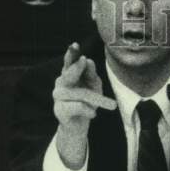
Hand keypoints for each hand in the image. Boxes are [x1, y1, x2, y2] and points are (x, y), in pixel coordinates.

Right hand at [52, 42, 116, 168]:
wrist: (79, 125)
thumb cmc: (87, 102)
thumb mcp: (94, 87)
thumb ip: (91, 74)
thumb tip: (88, 61)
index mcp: (69, 74)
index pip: (69, 61)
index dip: (71, 54)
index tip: (75, 45)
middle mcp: (61, 82)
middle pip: (69, 74)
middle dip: (76, 67)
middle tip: (84, 60)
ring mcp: (58, 96)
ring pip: (80, 93)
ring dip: (96, 99)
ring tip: (111, 105)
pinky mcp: (59, 110)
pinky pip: (78, 106)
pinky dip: (89, 110)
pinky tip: (93, 114)